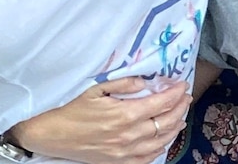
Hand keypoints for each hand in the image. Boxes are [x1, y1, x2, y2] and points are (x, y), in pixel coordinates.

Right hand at [12, 77, 190, 163]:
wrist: (52, 134)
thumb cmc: (73, 109)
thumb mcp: (96, 88)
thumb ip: (123, 83)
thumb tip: (145, 81)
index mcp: (124, 114)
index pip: (160, 103)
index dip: (175, 93)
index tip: (182, 84)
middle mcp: (129, 135)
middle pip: (166, 121)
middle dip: (180, 107)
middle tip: (185, 96)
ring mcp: (125, 152)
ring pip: (161, 140)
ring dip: (175, 126)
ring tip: (180, 114)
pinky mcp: (119, 162)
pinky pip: (148, 158)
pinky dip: (161, 147)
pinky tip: (165, 138)